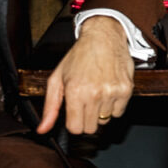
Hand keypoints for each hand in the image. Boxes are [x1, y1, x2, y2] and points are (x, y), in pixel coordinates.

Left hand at [38, 16, 134, 134]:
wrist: (103, 37)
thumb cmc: (79, 56)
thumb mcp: (57, 79)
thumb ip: (50, 107)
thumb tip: (42, 130)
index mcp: (75, 91)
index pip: (75, 128)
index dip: (74, 123)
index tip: (75, 113)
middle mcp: (94, 93)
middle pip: (91, 128)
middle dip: (86, 119)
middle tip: (86, 102)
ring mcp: (111, 92)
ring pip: (105, 120)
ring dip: (100, 110)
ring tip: (98, 91)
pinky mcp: (125, 90)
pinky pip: (118, 113)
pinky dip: (113, 106)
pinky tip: (108, 90)